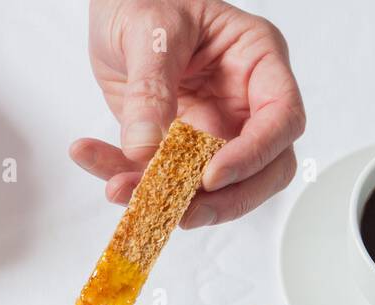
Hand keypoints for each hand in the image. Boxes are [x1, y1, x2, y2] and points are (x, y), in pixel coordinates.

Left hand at [72, 0, 304, 227]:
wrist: (117, 3)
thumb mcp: (150, 30)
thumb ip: (150, 88)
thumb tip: (146, 149)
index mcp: (257, 62)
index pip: (280, 119)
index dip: (254, 155)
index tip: (211, 176)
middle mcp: (243, 101)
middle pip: (263, 169)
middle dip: (224, 201)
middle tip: (181, 214)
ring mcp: (213, 128)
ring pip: (211, 187)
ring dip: (168, 200)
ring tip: (119, 190)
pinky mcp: (176, 147)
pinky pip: (159, 178)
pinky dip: (126, 179)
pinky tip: (93, 161)